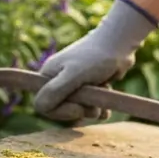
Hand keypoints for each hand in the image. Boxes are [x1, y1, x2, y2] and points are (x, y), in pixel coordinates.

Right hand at [34, 0, 157, 121]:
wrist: (120, 44)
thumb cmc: (96, 57)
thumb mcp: (74, 74)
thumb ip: (55, 91)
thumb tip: (38, 107)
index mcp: (48, 76)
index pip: (43, 106)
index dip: (60, 112)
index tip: (78, 108)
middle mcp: (57, 81)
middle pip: (61, 111)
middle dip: (80, 110)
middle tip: (94, 104)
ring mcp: (73, 86)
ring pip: (78, 111)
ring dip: (93, 109)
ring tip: (103, 94)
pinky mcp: (88, 90)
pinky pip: (89, 109)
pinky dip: (100, 110)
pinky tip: (107, 103)